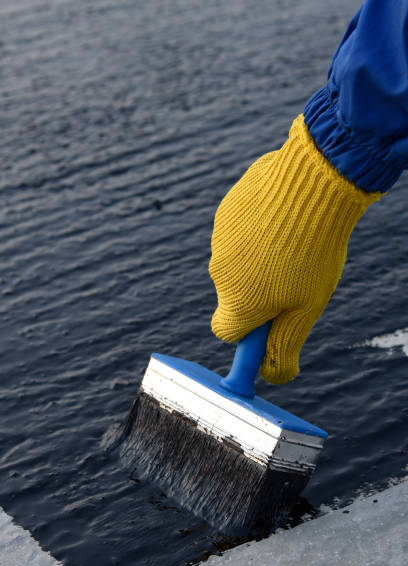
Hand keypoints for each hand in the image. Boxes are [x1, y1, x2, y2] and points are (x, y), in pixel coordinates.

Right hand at [209, 115, 380, 383]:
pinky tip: (281, 218)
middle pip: (236, 295)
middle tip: (294, 275)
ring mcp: (219, 240)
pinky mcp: (226, 211)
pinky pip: (238, 231)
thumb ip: (285, 346)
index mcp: (238, 303)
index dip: (248, 331)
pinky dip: (255, 230)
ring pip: (238, 261)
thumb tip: (274, 377)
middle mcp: (220, 275)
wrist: (312, 182)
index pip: (227, 332)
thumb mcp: (307, 307)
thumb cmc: (314, 252)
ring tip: (292, 241)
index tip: (267, 322)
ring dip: (259, 258)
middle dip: (259, 291)